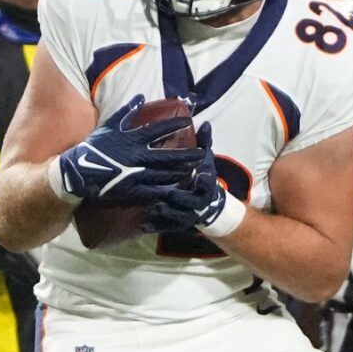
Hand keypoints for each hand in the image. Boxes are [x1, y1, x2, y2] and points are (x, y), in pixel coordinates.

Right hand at [56, 95, 200, 206]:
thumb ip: (127, 111)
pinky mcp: (133, 188)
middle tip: (201, 152)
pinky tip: (178, 187)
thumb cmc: (95, 146)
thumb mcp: (110, 125)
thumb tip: (140, 96)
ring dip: (181, 171)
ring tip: (194, 170)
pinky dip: (168, 188)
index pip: (159, 129)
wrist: (80, 170)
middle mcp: (138, 155)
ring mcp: (137, 173)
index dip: (175, 125)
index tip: (188, 121)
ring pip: (165, 173)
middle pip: (168, 154)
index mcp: (133, 139)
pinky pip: (154, 189)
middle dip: (187, 154)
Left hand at [145, 122, 240, 236]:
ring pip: (179, 217)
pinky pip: (166, 228)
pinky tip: (144, 225)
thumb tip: (205, 123)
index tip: (200, 175)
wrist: (203, 202)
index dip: (205, 181)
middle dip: (181, 198)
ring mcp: (188, 215)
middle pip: (192, 203)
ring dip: (168, 213)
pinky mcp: (176, 225)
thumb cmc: (199, 174)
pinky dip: (155, 226)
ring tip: (156, 207)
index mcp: (206, 185)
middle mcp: (198, 202)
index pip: (208, 184)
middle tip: (170, 192)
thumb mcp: (204, 159)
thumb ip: (204, 143)